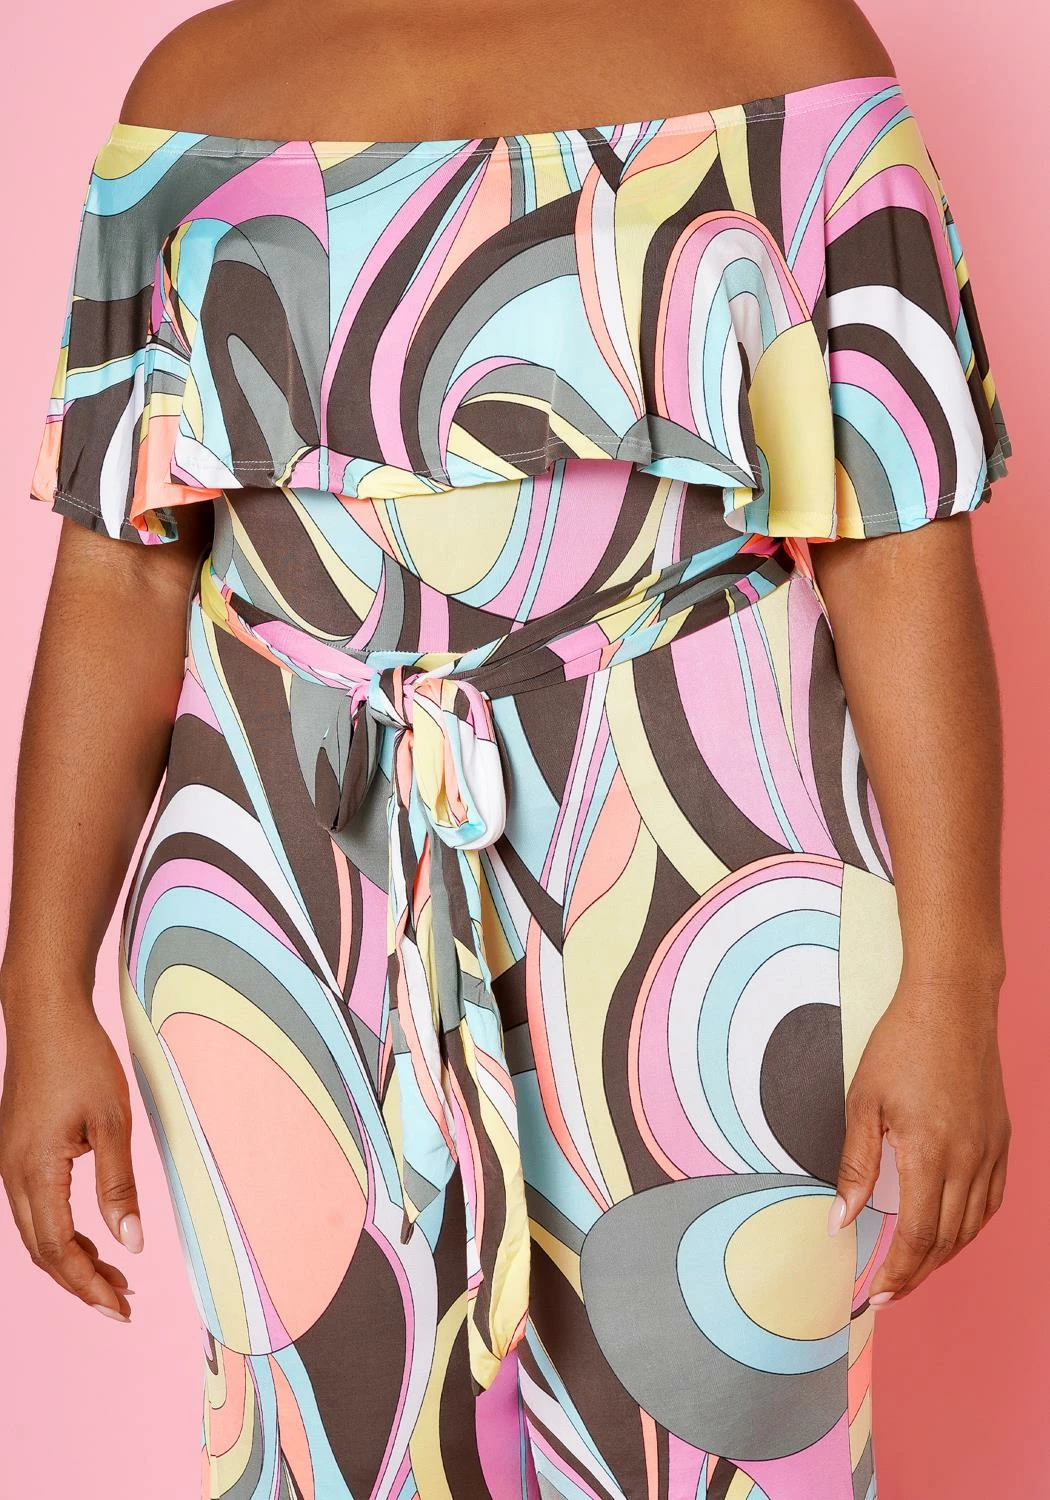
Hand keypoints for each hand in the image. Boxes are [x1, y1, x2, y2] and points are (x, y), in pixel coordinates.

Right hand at [0, 995, 141, 1319]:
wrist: (45, 1014)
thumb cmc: (81, 1059)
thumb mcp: (112, 1122)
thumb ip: (119, 1186)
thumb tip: (133, 1243)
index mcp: (35, 1171)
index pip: (58, 1251)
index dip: (89, 1286)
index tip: (122, 1309)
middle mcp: (13, 1174)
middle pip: (42, 1251)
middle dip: (81, 1283)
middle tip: (123, 1303)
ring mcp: (10, 1162)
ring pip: (36, 1233)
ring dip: (72, 1259)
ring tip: (115, 1276)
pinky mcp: (17, 1150)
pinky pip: (35, 1208)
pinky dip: (62, 1232)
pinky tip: (92, 1235)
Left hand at [828, 974, 1009, 1304]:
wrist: (951, 1004)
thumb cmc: (901, 1045)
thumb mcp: (862, 1103)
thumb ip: (854, 1166)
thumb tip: (839, 1220)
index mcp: (930, 1153)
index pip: (918, 1236)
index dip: (898, 1272)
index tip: (876, 1294)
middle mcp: (968, 1159)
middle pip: (947, 1240)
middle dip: (917, 1273)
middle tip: (889, 1292)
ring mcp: (991, 1150)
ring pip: (973, 1225)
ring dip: (944, 1254)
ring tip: (913, 1268)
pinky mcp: (1001, 1139)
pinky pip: (992, 1199)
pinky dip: (971, 1225)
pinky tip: (951, 1230)